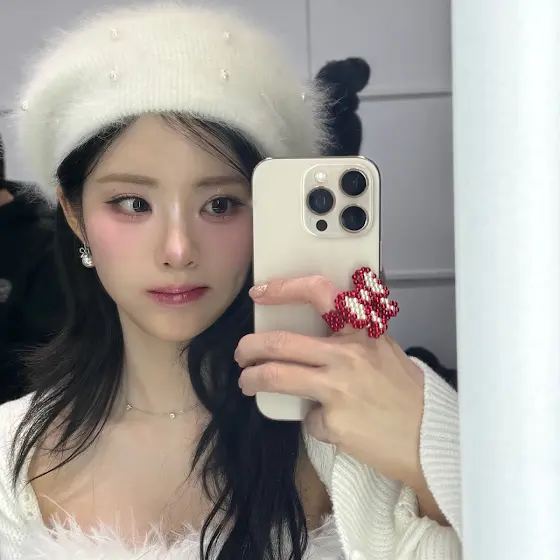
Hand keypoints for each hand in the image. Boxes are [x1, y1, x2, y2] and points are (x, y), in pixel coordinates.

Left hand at [235, 274, 426, 492]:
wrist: (429, 436)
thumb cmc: (404, 391)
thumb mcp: (383, 349)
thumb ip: (352, 335)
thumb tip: (315, 329)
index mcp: (362, 330)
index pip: (318, 292)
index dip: (282, 288)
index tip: (260, 293)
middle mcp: (347, 355)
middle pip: (279, 343)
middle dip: (249, 347)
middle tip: (243, 352)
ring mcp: (338, 389)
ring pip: (275, 377)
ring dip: (252, 379)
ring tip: (248, 382)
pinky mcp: (332, 422)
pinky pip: (305, 416)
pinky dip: (309, 418)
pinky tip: (325, 421)